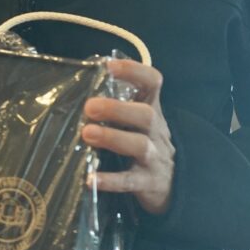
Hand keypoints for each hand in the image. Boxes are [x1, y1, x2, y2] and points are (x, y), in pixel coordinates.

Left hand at [83, 60, 174, 214]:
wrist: (172, 183)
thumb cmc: (143, 142)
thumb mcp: (136, 121)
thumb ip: (116, 104)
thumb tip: (78, 86)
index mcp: (152, 109)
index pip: (152, 83)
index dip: (134, 71)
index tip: (109, 66)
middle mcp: (156, 131)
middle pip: (147, 115)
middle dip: (117, 109)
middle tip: (89, 106)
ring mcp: (154, 158)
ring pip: (140, 145)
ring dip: (113, 138)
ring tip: (87, 134)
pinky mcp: (147, 183)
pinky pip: (129, 181)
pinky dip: (110, 180)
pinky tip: (90, 179)